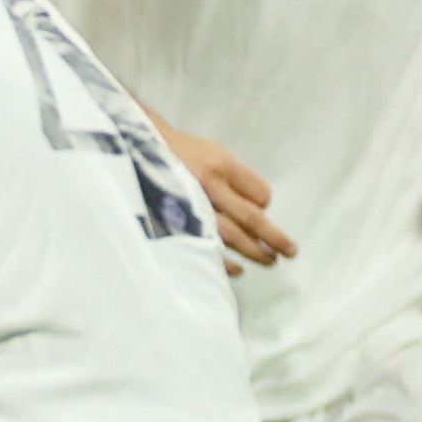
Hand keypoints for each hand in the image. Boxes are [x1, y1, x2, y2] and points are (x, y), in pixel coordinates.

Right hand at [159, 122, 295, 273]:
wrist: (131, 153)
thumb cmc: (177, 153)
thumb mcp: (209, 151)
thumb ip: (232, 175)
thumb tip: (257, 205)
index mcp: (220, 164)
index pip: (260, 193)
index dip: (265, 204)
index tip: (263, 209)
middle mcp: (208, 185)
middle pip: (251, 218)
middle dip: (274, 237)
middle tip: (290, 252)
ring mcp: (190, 206)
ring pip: (232, 236)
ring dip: (255, 251)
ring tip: (270, 260)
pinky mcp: (174, 222)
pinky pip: (204, 248)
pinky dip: (224, 262)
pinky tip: (238, 270)